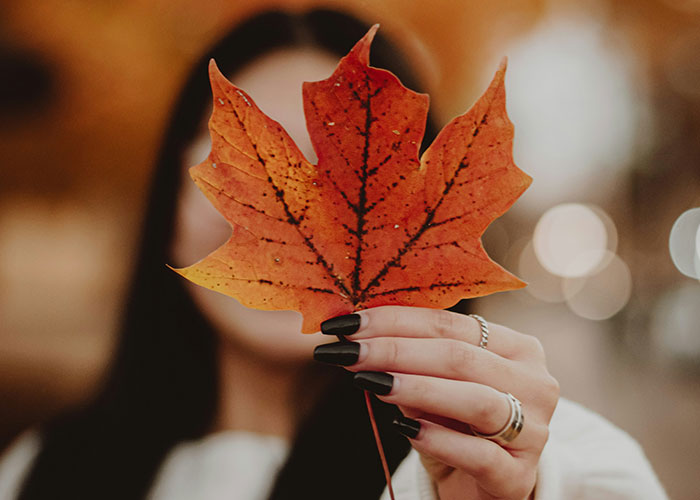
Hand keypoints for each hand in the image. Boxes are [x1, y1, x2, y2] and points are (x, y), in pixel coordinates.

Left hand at [314, 306, 559, 499]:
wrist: (481, 487)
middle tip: (348, 351)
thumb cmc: (456, 426)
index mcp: (516, 348)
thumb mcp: (432, 385)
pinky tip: (404, 428)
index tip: (349, 323)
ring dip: (415, 388)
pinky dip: (439, 439)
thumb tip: (354, 337)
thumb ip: (407, 361)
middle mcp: (535, 383)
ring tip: (370, 382)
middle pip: (460, 357)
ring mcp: (534, 432)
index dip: (396, 320)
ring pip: (475, 400)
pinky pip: (479, 454)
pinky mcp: (520, 476)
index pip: (452, 323)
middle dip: (396, 350)